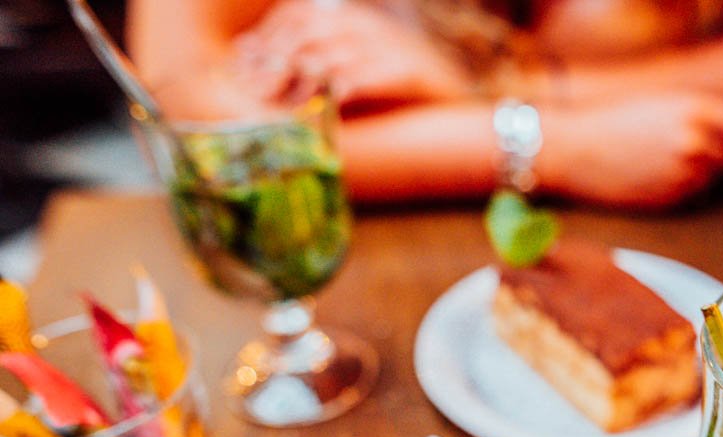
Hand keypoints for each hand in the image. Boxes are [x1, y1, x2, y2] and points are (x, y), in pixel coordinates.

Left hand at [234, 0, 471, 107]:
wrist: (456, 91)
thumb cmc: (402, 82)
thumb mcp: (361, 58)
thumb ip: (323, 59)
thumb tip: (269, 62)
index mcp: (352, 16)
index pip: (297, 16)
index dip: (267, 37)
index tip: (244, 62)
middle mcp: (365, 25)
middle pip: (305, 36)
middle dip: (275, 62)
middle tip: (254, 90)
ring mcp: (384, 46)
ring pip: (326, 58)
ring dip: (298, 84)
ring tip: (281, 106)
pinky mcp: (400, 71)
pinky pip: (356, 81)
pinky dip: (334, 97)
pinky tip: (320, 113)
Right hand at [539, 92, 722, 209]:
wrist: (574, 150)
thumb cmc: (615, 121)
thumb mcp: (662, 103)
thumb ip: (701, 115)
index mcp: (696, 110)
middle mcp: (696, 142)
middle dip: (716, 156)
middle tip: (683, 152)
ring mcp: (685, 173)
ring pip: (712, 179)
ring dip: (697, 174)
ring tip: (662, 163)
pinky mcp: (672, 199)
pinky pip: (691, 196)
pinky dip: (679, 189)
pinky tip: (652, 178)